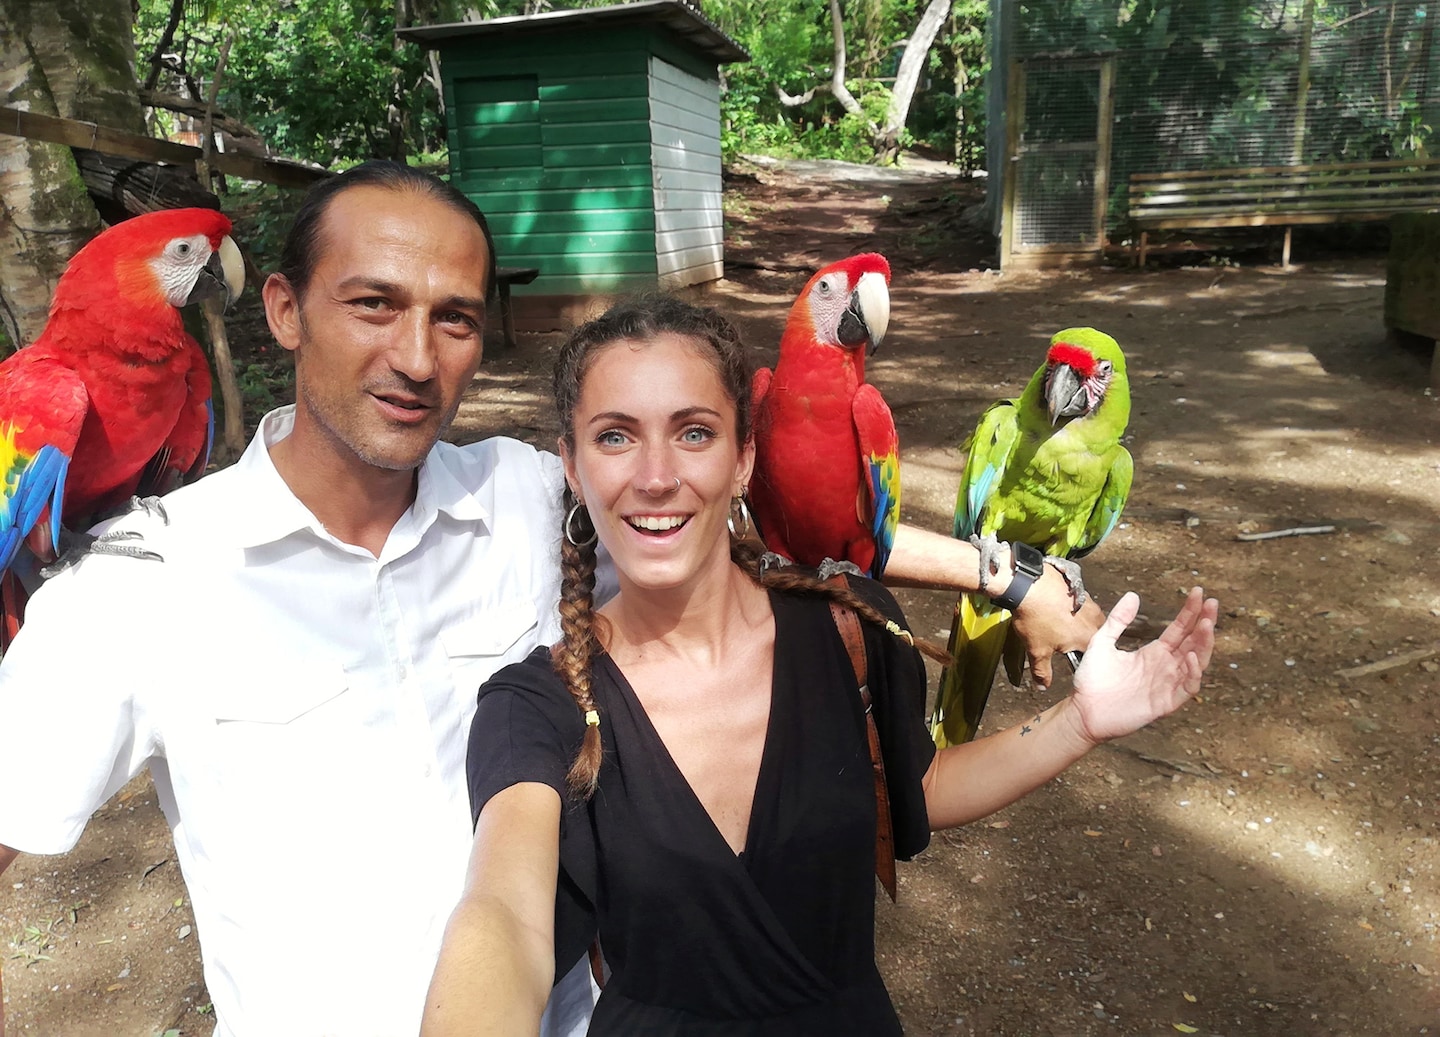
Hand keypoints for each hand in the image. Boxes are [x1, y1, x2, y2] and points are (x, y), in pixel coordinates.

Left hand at [1010, 563, 1104, 689]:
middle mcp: (1095, 620)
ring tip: (1054, 623)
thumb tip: (1043, 685)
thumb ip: (1042, 671)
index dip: (1078, 658)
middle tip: (1059, 640)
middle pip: (1091, 637)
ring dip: (1074, 623)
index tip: (1066, 657)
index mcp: (1090, 638)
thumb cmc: (1036, 616)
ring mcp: (1089, 602)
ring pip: (1086, 620)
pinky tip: (1053, 608)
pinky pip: (1078, 604)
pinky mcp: (1079, 589)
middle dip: (1076, 640)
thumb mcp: (1037, 650)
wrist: (1028, 583)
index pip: (1093, 657)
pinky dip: (1069, 608)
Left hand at [1067, 587, 1217, 745]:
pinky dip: (1194, 673)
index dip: (1190, 612)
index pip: (1180, 629)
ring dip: (1204, 644)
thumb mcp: (1102, 642)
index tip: (1198, 592)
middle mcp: (1166, 667)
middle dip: (1205, 622)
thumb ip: (1118, 620)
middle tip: (1212, 602)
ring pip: (1196, 662)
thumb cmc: (1093, 680)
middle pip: (1194, 642)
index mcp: (1155, 652)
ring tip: (1207, 624)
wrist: (1082, 711)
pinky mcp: (1165, 703)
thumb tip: (1133, 595)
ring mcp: (1168, 684)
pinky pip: (1187, 687)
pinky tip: (1193, 656)